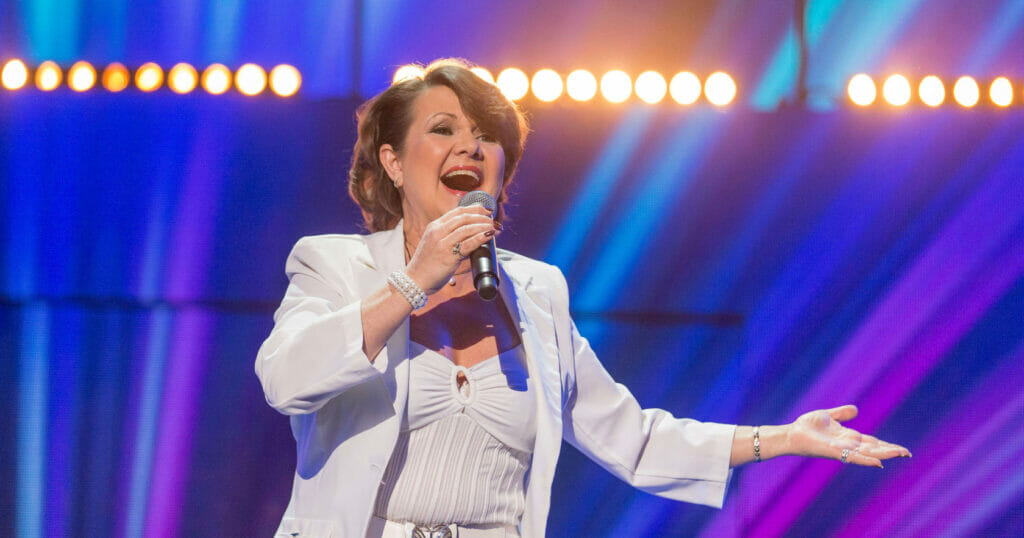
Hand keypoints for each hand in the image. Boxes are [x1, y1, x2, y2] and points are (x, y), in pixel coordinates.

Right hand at [405, 205, 496, 293]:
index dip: (474, 208)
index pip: (457, 211)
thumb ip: (447, 236)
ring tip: (493, 227)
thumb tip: (470, 234)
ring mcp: (442, 243)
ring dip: (483, 226)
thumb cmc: (426, 265)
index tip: (486, 210)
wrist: (415, 280)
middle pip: (464, 217)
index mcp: (434, 227)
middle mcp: (437, 232)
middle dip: (481, 216)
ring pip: (467, 228)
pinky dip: (480, 238)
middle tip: (492, 220)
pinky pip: (467, 244)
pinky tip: (488, 235)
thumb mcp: (434, 244)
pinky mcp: (447, 256)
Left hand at [785, 405, 910, 467]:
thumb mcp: (828, 416)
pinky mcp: (833, 452)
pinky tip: (878, 462)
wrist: (791, 434)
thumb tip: (856, 410)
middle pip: (873, 449)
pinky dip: (865, 459)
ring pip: (867, 453)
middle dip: (890, 451)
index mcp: (848, 437)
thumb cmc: (807, 427)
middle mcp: (848, 445)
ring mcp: (842, 449)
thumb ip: (842, 414)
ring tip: (900, 454)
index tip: (902, 449)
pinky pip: (852, 456)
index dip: (886, 445)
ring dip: (883, 454)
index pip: (872, 442)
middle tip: (907, 453)